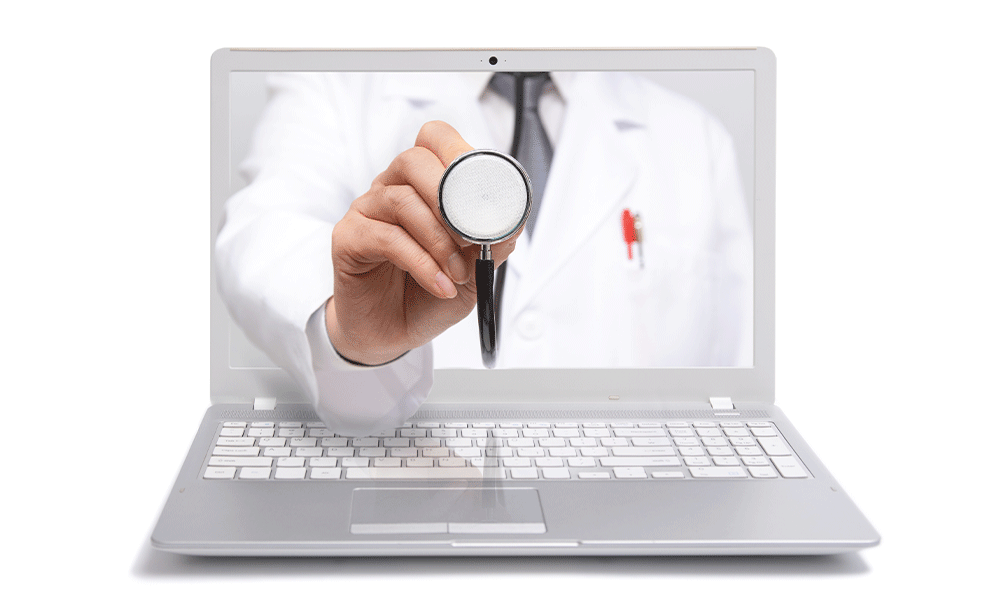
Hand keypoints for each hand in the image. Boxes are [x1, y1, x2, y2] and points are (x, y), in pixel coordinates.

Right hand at [327, 121, 521, 364]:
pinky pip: (387, 238)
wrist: (393, 334)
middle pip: (413, 160)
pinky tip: (440, 286)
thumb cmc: (428, 294)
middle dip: (450, 196)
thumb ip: (493, 244)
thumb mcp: (473, 271)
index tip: (483, 187)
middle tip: (472, 236)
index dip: (459, 151)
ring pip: (402, 200)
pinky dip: (422, 264)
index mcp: (421, 184)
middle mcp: (390, 189)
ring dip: (439, 240)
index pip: (434, 139)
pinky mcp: (348, 238)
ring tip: (457, 274)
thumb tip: (514, 220)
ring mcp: (366, 211)